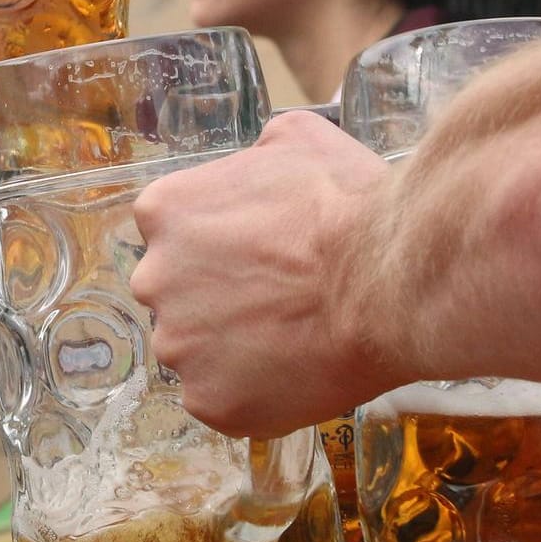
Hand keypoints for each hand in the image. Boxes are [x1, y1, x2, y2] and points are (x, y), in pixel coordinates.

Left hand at [130, 109, 400, 435]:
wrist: (386, 280)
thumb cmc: (348, 205)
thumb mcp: (300, 139)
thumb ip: (259, 151)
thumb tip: (263, 157)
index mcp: (163, 212)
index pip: (174, 234)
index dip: (222, 246)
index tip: (261, 256)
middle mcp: (154, 280)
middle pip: (179, 295)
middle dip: (220, 299)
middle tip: (280, 300)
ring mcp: (178, 347)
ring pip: (199, 352)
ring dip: (236, 349)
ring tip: (296, 339)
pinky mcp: (209, 402)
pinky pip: (224, 400)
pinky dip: (256, 394)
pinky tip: (298, 374)